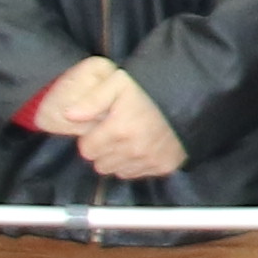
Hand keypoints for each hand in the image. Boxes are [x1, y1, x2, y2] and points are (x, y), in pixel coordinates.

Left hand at [38, 58, 182, 180]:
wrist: (188, 93)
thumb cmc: (149, 87)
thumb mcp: (117, 83)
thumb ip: (91, 100)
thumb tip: (69, 115)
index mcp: (118, 129)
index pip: (87, 150)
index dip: (90, 138)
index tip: (100, 128)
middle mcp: (133, 149)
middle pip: (100, 164)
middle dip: (103, 149)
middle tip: (115, 132)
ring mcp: (150, 160)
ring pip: (118, 171)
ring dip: (119, 158)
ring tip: (129, 138)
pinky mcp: (164, 166)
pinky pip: (139, 174)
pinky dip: (137, 163)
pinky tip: (143, 146)